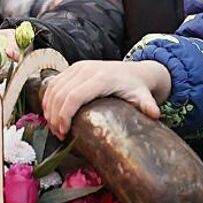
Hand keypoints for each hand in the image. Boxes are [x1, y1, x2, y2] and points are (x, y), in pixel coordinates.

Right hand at [42, 61, 169, 138]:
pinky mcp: (73, 68)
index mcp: (101, 78)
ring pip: (54, 88)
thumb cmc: (136, 87)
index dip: (64, 115)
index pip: (74, 96)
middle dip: (54, 116)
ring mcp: (78, 67)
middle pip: (60, 94)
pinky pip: (54, 83)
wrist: (135, 71)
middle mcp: (87, 70)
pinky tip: (50, 113)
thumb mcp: (143, 96)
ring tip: (54, 128)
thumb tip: (154, 114)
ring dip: (49, 109)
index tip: (64, 132)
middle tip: (58, 135)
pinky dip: (48, 99)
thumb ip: (147, 105)